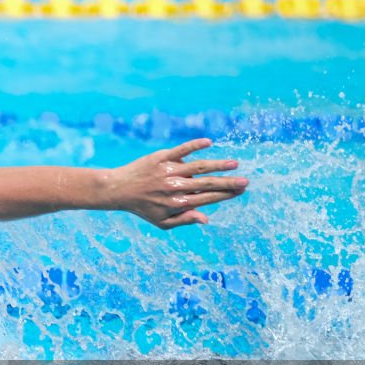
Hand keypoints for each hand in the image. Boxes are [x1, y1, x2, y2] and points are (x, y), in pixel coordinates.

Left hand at [108, 138, 246, 228]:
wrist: (119, 189)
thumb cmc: (143, 207)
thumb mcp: (162, 221)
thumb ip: (184, 220)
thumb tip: (206, 219)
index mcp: (177, 203)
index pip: (207, 198)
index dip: (226, 195)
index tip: (241, 191)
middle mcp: (175, 187)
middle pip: (207, 184)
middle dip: (228, 183)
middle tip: (246, 181)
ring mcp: (169, 171)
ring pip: (198, 166)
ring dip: (218, 165)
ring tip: (234, 164)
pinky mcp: (161, 158)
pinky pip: (181, 150)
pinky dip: (194, 145)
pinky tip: (208, 142)